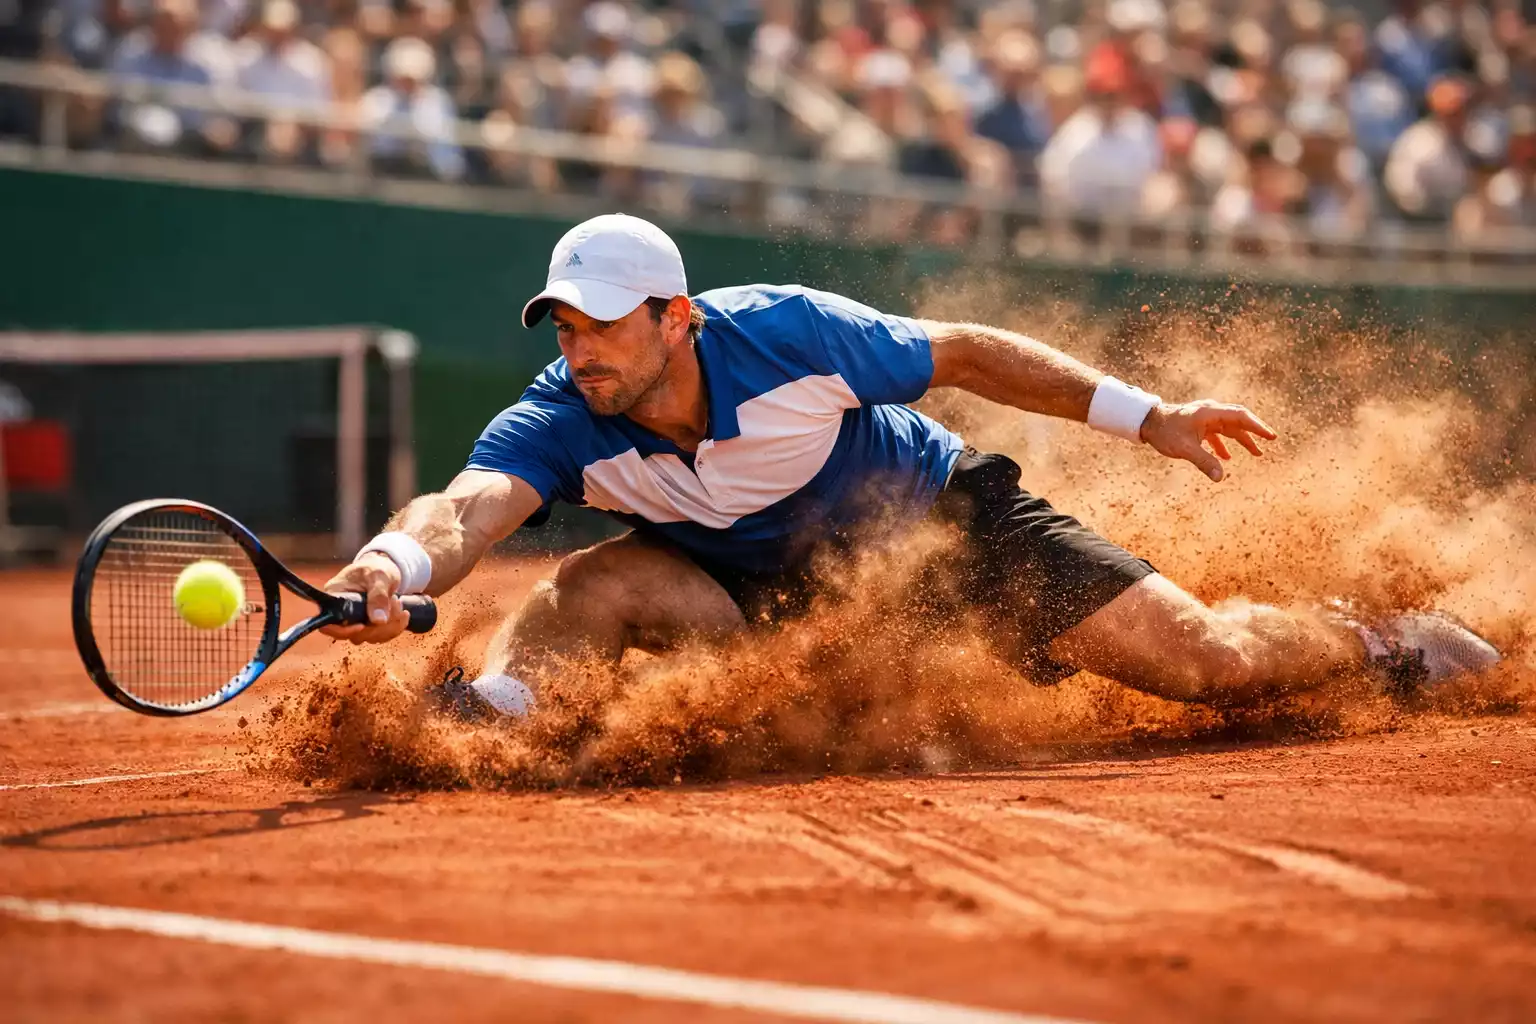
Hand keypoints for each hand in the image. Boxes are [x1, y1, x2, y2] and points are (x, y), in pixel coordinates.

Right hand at [318, 552, 411, 643]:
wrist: (386, 567)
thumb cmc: (377, 566)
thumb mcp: (379, 576)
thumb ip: (378, 596)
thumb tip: (378, 621)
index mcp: (335, 596)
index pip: (330, 623)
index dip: (345, 630)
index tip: (363, 626)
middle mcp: (341, 611)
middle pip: (354, 634)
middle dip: (379, 624)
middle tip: (395, 602)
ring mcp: (354, 620)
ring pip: (369, 637)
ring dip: (389, 625)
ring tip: (398, 603)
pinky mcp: (367, 625)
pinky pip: (379, 636)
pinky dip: (394, 628)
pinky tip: (402, 614)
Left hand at [1139, 400, 1277, 481]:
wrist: (1146, 422)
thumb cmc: (1165, 432)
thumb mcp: (1185, 449)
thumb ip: (1204, 462)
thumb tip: (1221, 478)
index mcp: (1210, 413)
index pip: (1240, 417)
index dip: (1257, 427)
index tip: (1271, 436)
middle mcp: (1210, 413)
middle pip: (1238, 421)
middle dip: (1254, 431)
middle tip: (1270, 440)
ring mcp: (1204, 418)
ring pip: (1228, 428)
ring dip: (1241, 440)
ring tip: (1256, 454)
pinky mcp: (1198, 425)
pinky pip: (1216, 433)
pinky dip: (1223, 444)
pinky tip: (1226, 458)